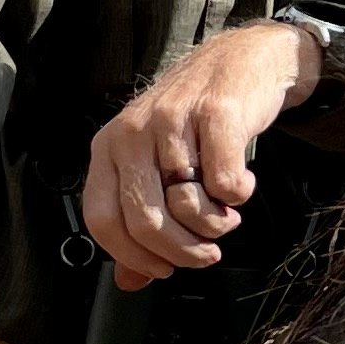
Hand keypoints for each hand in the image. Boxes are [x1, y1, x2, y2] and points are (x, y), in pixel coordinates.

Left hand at [80, 17, 325, 291]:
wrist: (242, 62)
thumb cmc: (196, 122)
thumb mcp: (156, 166)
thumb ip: (140, 224)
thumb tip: (129, 282)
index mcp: (109, 147)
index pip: (102, 219)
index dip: (132, 256)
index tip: (162, 269)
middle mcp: (132, 132)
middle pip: (144, 220)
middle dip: (182, 251)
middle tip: (207, 253)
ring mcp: (172, 120)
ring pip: (187, 206)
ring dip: (216, 225)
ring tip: (225, 212)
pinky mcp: (215, 114)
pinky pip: (225, 183)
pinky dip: (239, 196)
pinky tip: (241, 184)